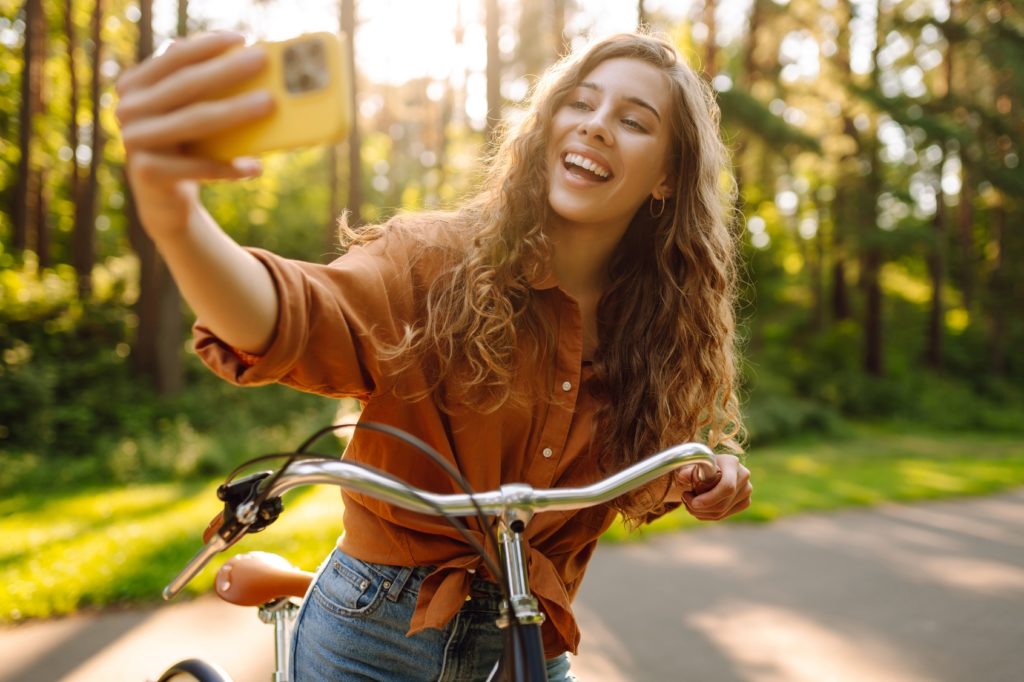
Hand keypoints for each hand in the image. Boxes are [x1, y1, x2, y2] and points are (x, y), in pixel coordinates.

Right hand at [114, 32, 273, 239]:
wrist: (164, 197)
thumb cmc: (186, 146)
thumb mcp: (189, 113)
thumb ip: (202, 89)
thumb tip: (248, 64)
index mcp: (136, 84)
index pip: (174, 57)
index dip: (207, 45)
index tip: (241, 38)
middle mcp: (129, 108)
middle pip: (187, 85)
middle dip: (228, 70)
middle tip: (263, 60)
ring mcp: (134, 139)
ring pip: (194, 121)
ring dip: (235, 111)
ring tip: (269, 104)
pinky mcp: (147, 172)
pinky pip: (197, 167)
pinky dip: (228, 168)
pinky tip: (255, 167)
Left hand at [675, 454, 751, 520]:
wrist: (713, 466)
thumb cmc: (701, 463)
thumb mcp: (692, 463)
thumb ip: (686, 470)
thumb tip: (683, 477)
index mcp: (732, 463)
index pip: (726, 487)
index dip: (710, 498)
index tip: (693, 502)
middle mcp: (743, 476)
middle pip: (722, 503)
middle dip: (700, 508)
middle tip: (685, 500)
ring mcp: (746, 490)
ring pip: (721, 512)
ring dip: (700, 512)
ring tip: (689, 503)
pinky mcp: (745, 502)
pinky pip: (723, 515)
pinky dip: (707, 515)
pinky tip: (698, 507)